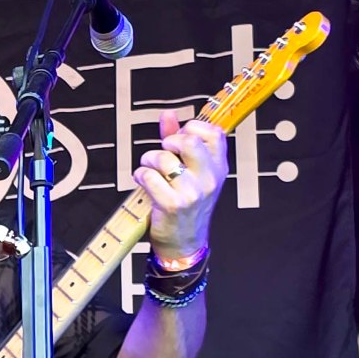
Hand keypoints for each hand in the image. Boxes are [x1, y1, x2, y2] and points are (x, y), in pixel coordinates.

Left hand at [133, 111, 228, 260]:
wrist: (184, 242)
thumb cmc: (186, 206)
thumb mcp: (192, 173)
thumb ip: (179, 141)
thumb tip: (168, 114)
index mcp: (218, 168)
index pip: (214, 133)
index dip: (191, 129)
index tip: (178, 139)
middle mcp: (209, 179)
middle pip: (188, 141)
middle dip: (167, 142)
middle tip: (162, 153)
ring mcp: (192, 192)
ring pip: (163, 159)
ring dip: (148, 160)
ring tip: (149, 169)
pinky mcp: (173, 204)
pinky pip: (149, 176)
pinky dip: (140, 175)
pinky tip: (143, 182)